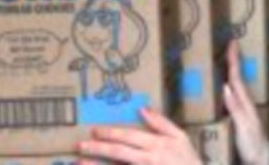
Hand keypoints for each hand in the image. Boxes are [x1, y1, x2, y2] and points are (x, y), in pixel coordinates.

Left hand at [77, 108, 200, 164]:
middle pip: (118, 153)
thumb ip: (162, 124)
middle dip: (97, 149)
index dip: (110, 133)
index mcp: (158, 145)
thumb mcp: (181, 138)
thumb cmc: (189, 161)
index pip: (129, 137)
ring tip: (79, 163)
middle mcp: (149, 159)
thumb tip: (143, 109)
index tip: (94, 131)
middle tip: (80, 146)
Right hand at [224, 41, 268, 164]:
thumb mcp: (244, 126)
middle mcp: (244, 104)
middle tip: (228, 46)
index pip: (237, 78)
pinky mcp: (240, 119)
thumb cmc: (253, 145)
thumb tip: (225, 87)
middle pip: (237, 79)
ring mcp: (243, 111)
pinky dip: (229, 88)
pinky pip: (233, 98)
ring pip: (235, 87)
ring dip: (231, 74)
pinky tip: (225, 88)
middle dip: (233, 62)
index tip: (232, 43)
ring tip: (226, 61)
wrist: (261, 160)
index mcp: (245, 103)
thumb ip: (235, 108)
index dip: (234, 61)